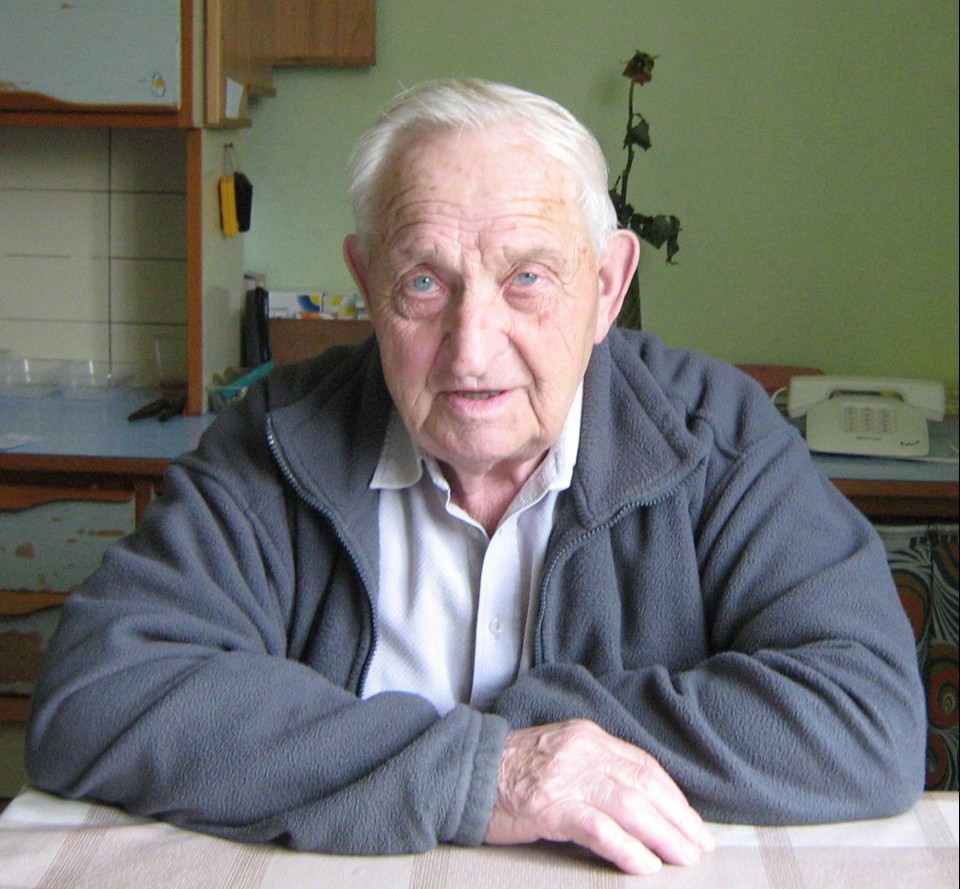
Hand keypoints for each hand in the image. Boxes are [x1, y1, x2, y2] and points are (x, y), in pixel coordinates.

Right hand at [484, 719, 714, 873]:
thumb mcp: (559, 753)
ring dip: (663, 835)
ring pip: (629, 805)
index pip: (642, 765)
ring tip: (684, 858)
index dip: (672, 795)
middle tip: (700, 846)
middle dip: (677, 818)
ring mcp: (565, 778)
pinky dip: (626, 848)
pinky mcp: (548, 806)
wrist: (464, 771)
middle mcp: (581, 752)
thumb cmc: (510, 769)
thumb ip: (594, 766)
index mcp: (587, 737)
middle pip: (643, 785)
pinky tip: (645, 865)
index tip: (691, 821)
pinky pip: (598, 828)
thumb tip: (637, 798)